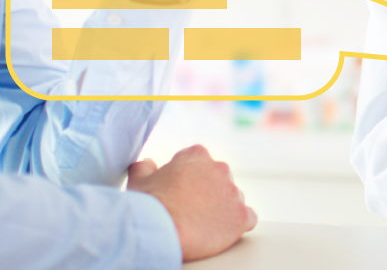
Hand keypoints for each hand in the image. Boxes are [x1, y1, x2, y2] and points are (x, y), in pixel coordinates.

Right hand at [127, 145, 256, 261]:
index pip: (200, 161)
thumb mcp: (139, 180)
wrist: (161, 230)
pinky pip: (247, 218)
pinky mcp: (241, 215)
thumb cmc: (149, 205)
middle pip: (219, 180)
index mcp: (197, 155)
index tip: (181, 190)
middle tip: (192, 209)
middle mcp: (220, 169)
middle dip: (208, 193)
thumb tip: (148, 163)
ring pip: (233, 199)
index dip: (190, 177)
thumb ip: (145, 167)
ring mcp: (234, 192)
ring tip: (203, 223)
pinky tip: (223, 231)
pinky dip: (238, 224)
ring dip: (223, 209)